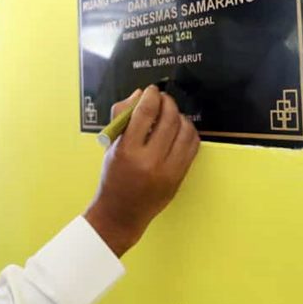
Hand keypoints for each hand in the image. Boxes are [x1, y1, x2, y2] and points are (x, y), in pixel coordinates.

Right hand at [84, 85, 199, 256]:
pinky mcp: (179, 177)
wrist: (122, 212)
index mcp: (127, 150)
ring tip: (172, 114)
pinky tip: (181, 130)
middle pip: (168, 119)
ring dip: (180, 116)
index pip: (144, 113)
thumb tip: (140, 95)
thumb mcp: (110, 146)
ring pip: (184, 131)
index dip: (151, 96)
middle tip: (163, 99)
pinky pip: (192, 146)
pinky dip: (189, 132)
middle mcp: (149, 160)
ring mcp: (167, 170)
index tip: (152, 91)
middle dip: (168, 103)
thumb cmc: (113, 177)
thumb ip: (122, 117)